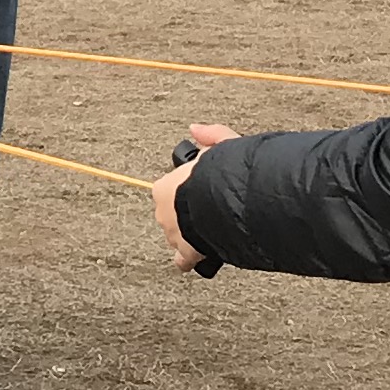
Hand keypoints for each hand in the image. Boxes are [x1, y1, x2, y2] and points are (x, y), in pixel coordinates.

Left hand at [152, 121, 236, 271]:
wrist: (225, 202)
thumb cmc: (221, 173)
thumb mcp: (221, 144)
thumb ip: (210, 135)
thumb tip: (196, 129)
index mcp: (165, 187)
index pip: (171, 190)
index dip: (189, 189)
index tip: (202, 189)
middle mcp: (164, 212)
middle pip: (174, 214)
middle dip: (189, 213)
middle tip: (210, 210)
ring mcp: (174, 234)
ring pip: (179, 236)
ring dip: (192, 234)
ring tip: (211, 232)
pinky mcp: (186, 252)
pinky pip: (184, 260)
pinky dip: (190, 260)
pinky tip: (197, 259)